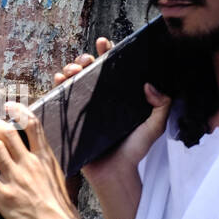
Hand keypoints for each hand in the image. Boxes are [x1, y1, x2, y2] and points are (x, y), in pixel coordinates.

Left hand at [0, 103, 86, 218]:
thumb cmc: (60, 210)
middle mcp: (30, 164)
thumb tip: (33, 155)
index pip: (33, 124)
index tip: (8, 105)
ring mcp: (16, 179)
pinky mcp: (4, 196)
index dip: (18, 110)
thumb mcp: (56, 179)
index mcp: (45, 159)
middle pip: (7, 131)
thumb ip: (44, 164)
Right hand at [53, 38, 170, 195]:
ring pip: (74, 81)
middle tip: (85, 60)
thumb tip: (149, 85)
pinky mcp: (72, 120)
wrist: (114, 175)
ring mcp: (85, 109)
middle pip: (90, 71)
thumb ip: (161, 107)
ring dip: (69, 69)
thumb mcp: (154, 127)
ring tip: (71, 70)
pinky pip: (62, 100)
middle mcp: (101, 99)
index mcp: (119, 96)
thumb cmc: (134, 152)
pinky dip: (58, 86)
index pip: (113, 69)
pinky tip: (59, 80)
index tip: (103, 42)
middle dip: (84, 59)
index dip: (107, 53)